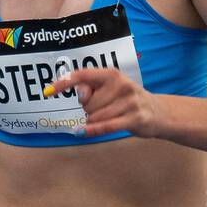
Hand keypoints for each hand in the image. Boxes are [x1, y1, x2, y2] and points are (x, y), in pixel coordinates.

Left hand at [43, 67, 158, 139]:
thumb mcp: (109, 90)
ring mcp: (129, 101)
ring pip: (95, 117)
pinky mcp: (135, 118)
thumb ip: (91, 90)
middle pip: (87, 104)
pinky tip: (82, 132)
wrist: (157, 112)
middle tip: (104, 109)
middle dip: (89, 110)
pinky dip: (92, 130)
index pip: (82, 75)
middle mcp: (121, 84)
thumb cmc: (126, 101)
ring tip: (110, 118)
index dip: (64, 83)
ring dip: (95, 122)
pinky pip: (106, 126)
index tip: (48, 91)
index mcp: (111, 74)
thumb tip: (80, 95)